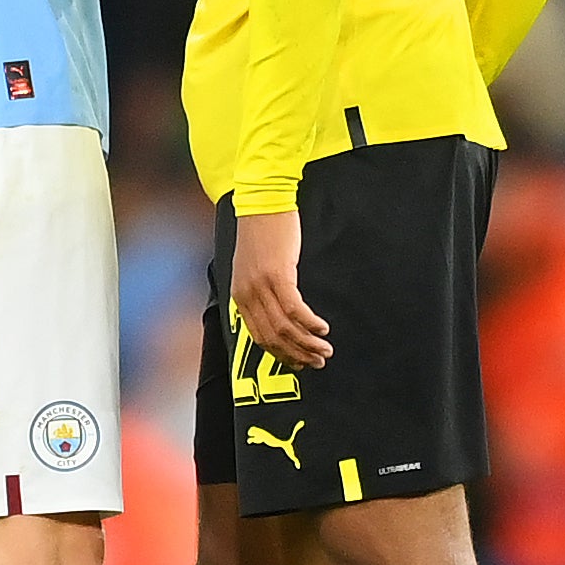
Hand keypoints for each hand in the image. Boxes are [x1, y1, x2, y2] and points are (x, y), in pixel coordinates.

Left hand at [228, 207, 329, 369]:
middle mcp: (247, 295)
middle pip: (273, 337)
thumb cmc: (262, 234)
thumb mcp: (254, 267)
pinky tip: (322, 328)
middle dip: (297, 354)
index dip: (281, 354)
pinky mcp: (278, 274)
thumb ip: (261, 291)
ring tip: (325, 349)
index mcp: (239, 296)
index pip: (259, 337)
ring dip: (307, 343)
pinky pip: (294, 309)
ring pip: (284, 327)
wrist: (262, 202)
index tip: (300, 363)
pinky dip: (310, 323)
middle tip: (318, 361)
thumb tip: (278, 314)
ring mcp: (261, 286)